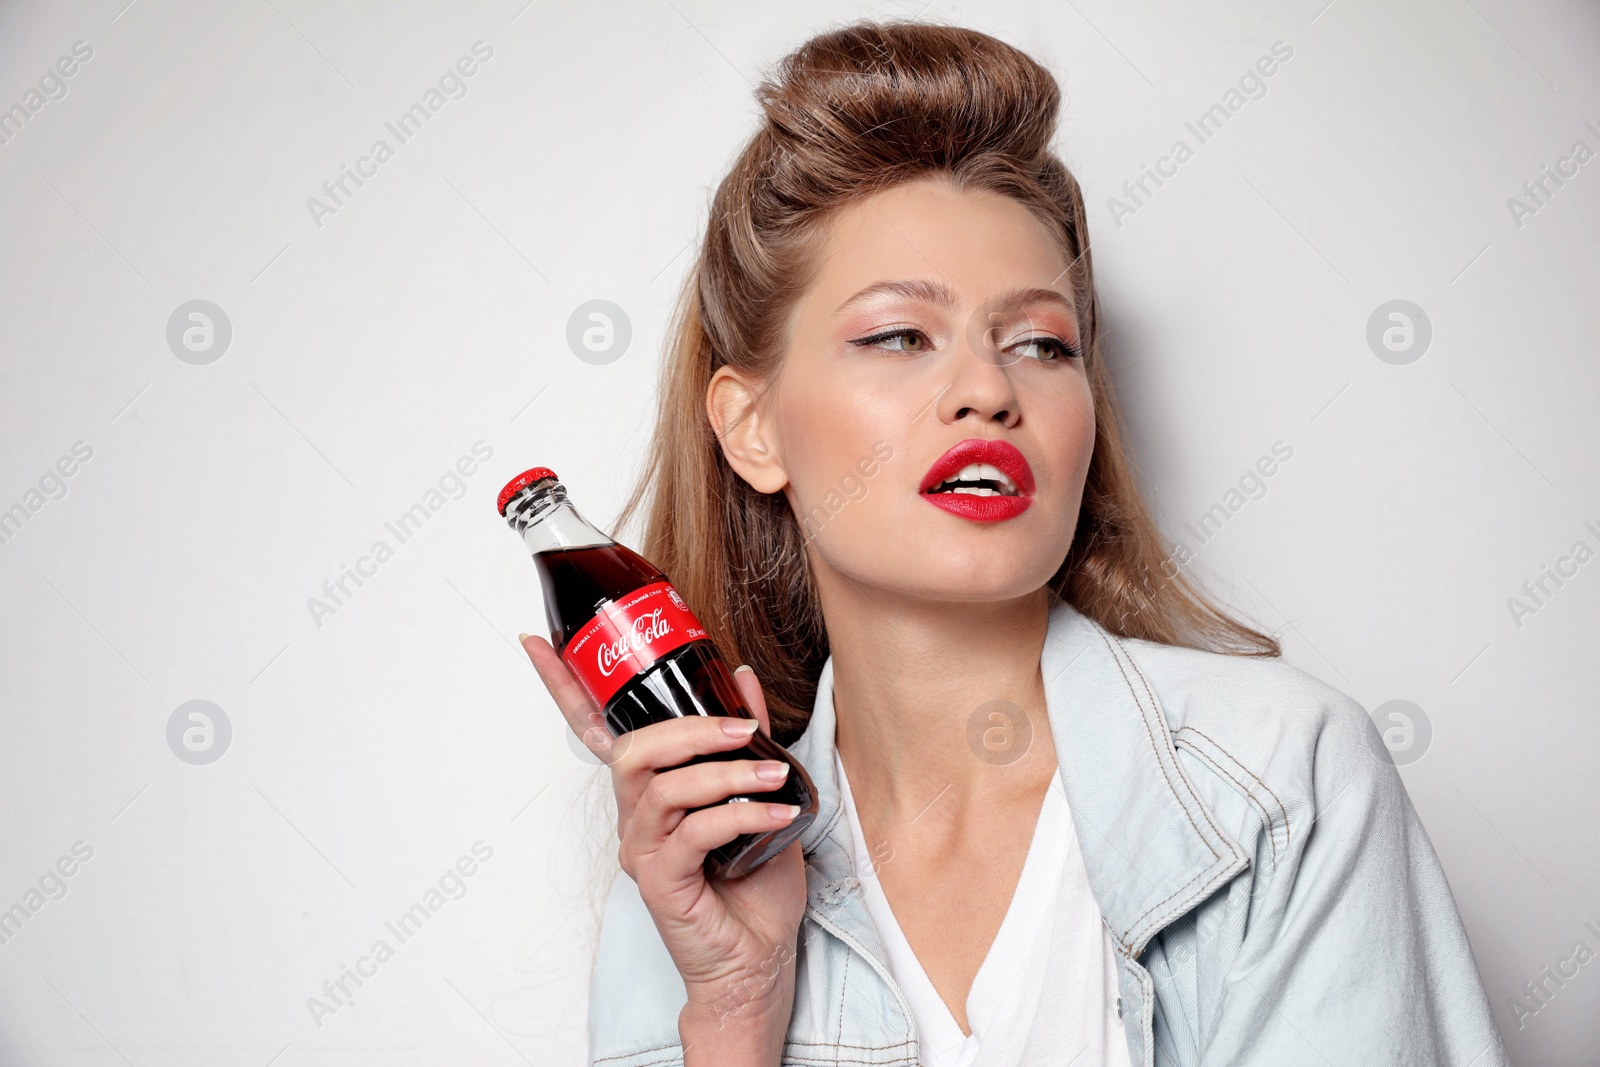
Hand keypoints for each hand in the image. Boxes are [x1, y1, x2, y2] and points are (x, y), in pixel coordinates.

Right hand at [520, 634, 805, 1043]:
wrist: (759, 962)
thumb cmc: (754, 888)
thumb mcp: (759, 797)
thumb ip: (747, 742)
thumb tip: (744, 679)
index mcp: (648, 795)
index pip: (595, 733)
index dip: (563, 687)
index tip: (538, 643)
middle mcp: (634, 821)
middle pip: (632, 752)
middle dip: (688, 730)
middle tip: (742, 729)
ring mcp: (642, 853)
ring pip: (661, 789)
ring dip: (723, 774)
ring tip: (773, 777)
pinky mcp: (660, 884)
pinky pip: (690, 833)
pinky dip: (738, 815)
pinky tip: (773, 815)